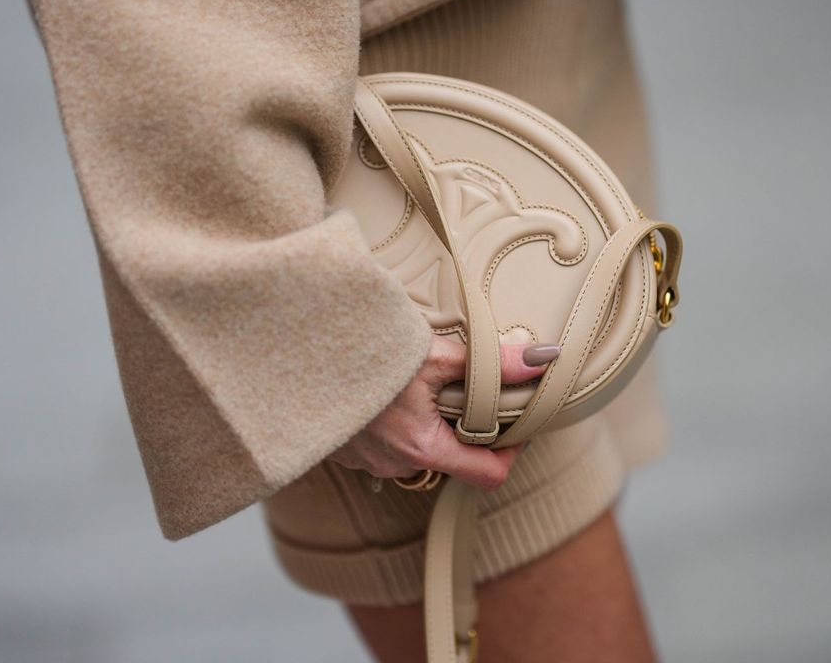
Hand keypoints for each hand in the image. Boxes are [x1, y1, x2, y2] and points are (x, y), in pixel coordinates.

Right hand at [328, 336, 560, 489]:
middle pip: (454, 457)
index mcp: (422, 449)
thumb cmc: (359, 358)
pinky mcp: (345, 447)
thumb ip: (488, 362)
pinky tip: (390, 386)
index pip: (488, 475)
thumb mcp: (431, 354)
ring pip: (418, 447)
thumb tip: (542, 358)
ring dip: (430, 419)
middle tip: (476, 386)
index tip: (520, 423)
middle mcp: (395, 464)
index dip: (513, 452)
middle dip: (468, 425)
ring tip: (429, 380)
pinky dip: (398, 418)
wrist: (288, 359)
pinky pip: (386, 441)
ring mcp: (367, 460)